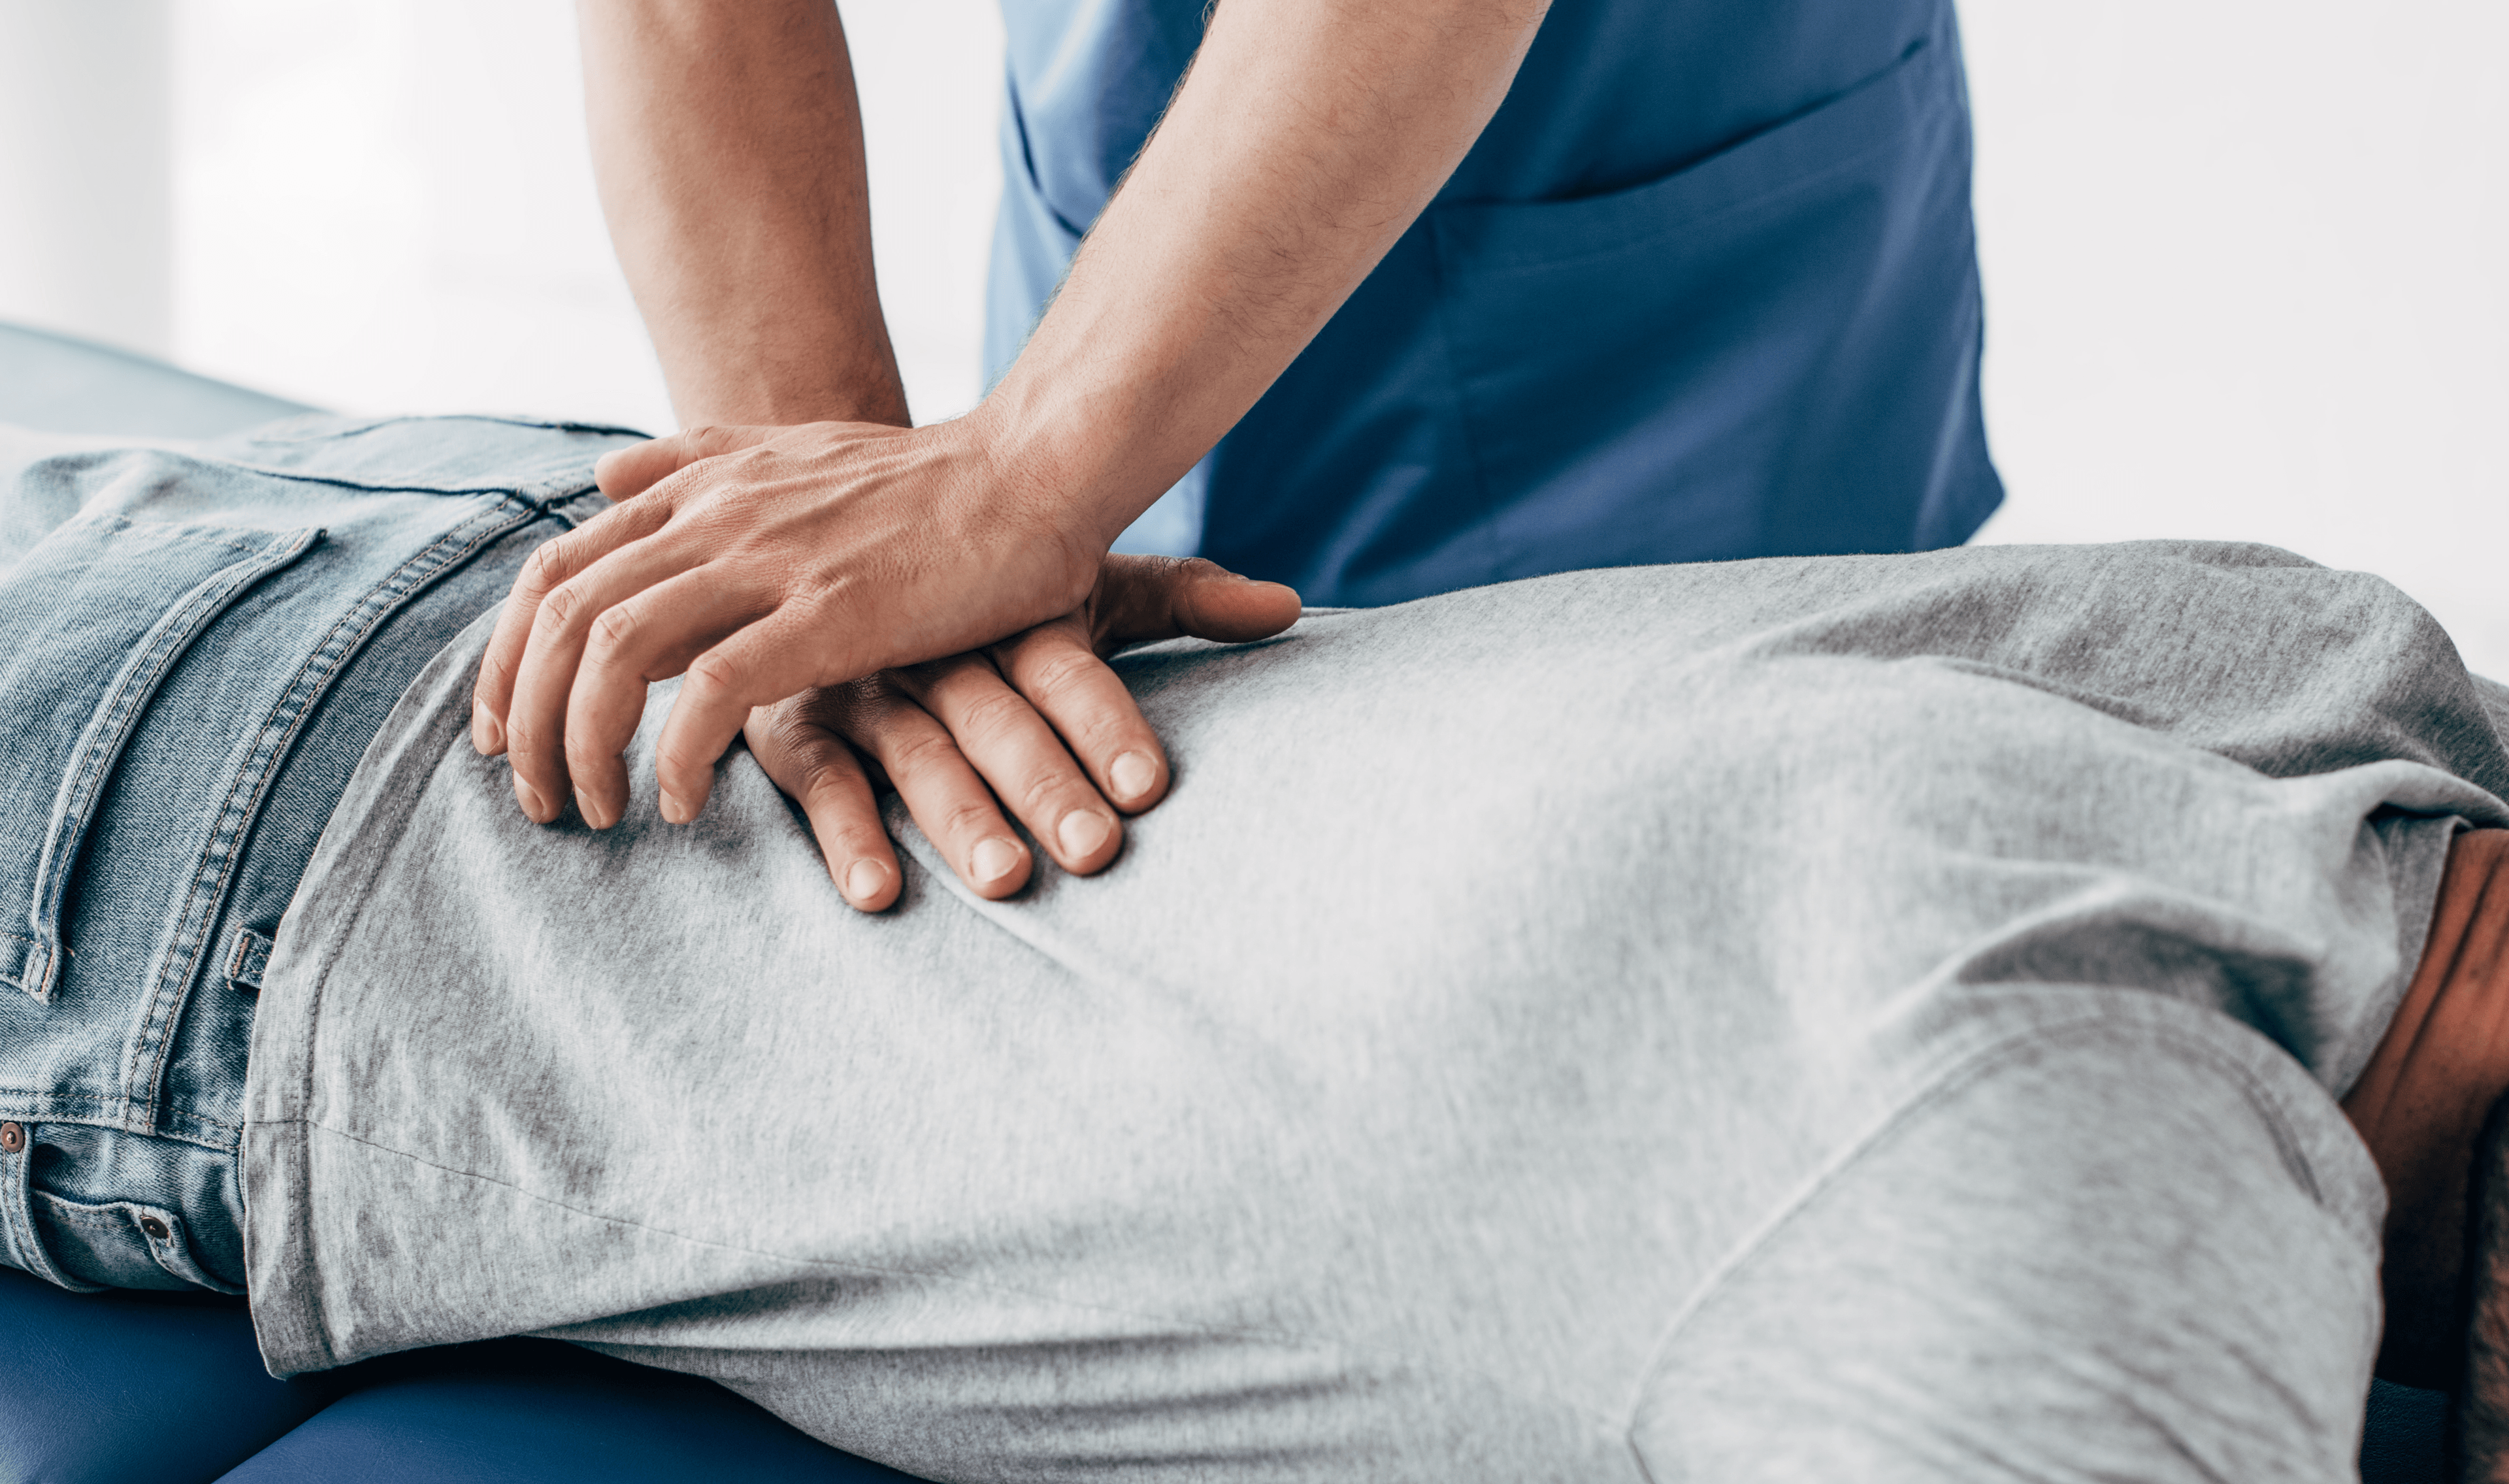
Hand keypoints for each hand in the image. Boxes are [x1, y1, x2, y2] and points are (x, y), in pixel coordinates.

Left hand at [469, 416, 1118, 830]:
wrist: (1035, 471)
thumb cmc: (929, 479)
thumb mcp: (791, 448)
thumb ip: (693, 461)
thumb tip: (600, 478)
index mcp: (700, 486)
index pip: (553, 572)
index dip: (505, 659)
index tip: (503, 733)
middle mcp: (715, 516)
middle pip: (560, 621)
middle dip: (525, 720)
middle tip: (534, 798)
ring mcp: (769, 561)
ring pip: (612, 655)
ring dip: (582, 747)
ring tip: (595, 813)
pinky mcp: (828, 613)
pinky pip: (710, 693)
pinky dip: (678, 756)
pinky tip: (685, 804)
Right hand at [740, 554, 1300, 909]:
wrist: (826, 536)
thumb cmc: (982, 587)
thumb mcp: (1080, 586)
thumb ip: (1183, 600)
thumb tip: (1292, 607)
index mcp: (1006, 609)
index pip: (1064, 664)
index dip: (1105, 721)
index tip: (1149, 785)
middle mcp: (935, 641)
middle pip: (996, 714)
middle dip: (1045, 783)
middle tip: (1094, 852)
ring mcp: (861, 681)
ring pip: (916, 752)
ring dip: (958, 817)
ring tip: (1006, 878)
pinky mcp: (792, 722)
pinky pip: (818, 779)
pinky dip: (843, 834)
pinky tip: (877, 891)